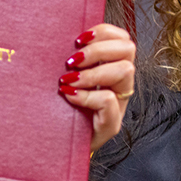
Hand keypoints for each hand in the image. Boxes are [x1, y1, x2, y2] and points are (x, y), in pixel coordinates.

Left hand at [59, 24, 134, 152]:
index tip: (78, 38)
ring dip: (94, 72)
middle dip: (98, 49)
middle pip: (128, 48)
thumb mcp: (65, 79)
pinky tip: (69, 96)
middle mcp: (120, 84)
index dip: (103, 32)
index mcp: (111, 68)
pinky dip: (86, 95)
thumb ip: (69, 61)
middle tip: (72, 61)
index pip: (122, 38)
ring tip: (69, 80)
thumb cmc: (58, 110)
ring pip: (125, 71)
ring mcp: (119, 104)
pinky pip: (109, 100)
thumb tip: (51, 34)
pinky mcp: (111, 124)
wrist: (56, 148)